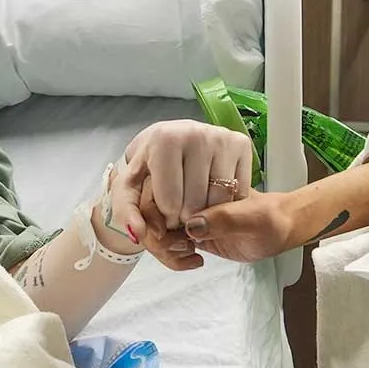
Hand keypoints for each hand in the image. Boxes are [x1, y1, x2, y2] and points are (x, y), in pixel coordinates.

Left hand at [102, 119, 254, 245]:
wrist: (167, 139)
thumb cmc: (148, 166)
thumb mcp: (128, 188)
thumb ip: (127, 214)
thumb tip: (137, 234)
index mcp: (165, 140)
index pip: (170, 202)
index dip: (166, 217)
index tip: (164, 209)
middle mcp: (196, 133)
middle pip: (196, 203)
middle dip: (186, 217)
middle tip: (181, 209)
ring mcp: (222, 137)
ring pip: (220, 199)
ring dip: (208, 213)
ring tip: (195, 203)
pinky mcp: (241, 143)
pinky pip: (238, 191)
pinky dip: (226, 202)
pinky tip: (212, 194)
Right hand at [139, 188, 293, 269]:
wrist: (281, 230)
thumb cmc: (272, 218)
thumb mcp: (254, 219)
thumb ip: (226, 219)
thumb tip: (191, 225)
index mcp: (201, 179)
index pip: (161, 191)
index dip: (156, 214)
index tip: (167, 234)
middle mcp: (189, 194)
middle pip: (151, 212)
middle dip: (157, 237)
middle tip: (183, 249)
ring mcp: (188, 215)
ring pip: (156, 231)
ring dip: (165, 249)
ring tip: (191, 256)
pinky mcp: (191, 234)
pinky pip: (169, 245)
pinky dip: (173, 258)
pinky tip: (195, 261)